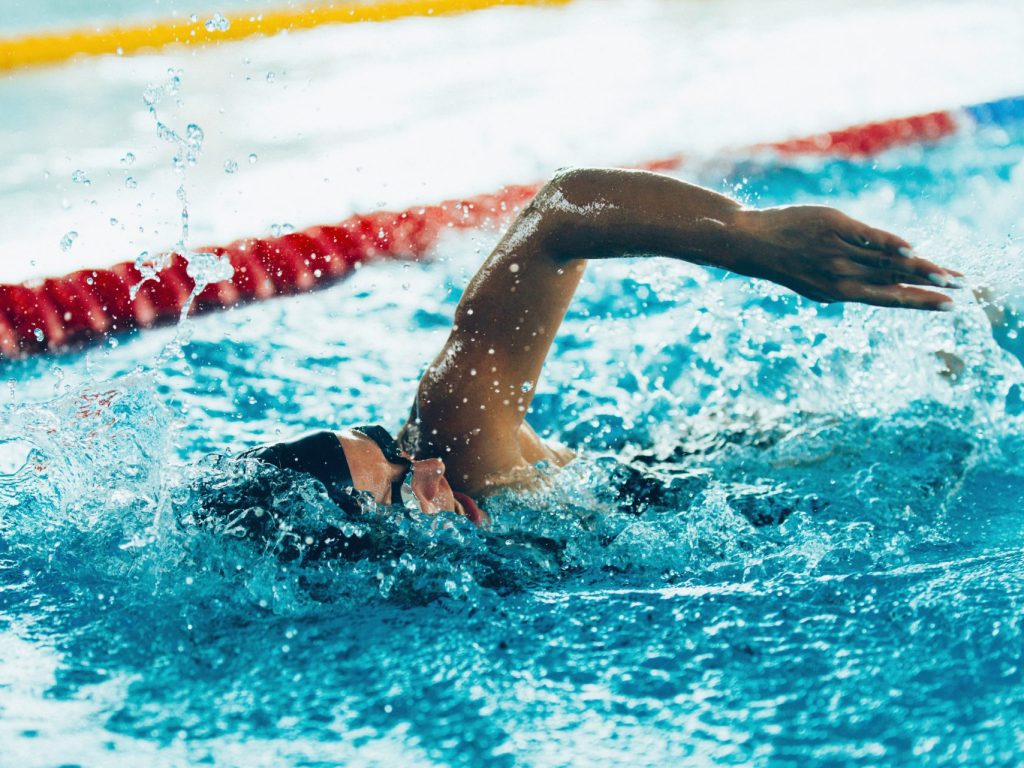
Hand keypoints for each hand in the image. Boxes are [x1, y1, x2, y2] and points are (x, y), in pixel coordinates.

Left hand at [734, 206, 961, 310]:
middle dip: (931, 286)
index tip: (948, 306)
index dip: (919, 302)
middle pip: (895, 281)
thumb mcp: (819, 280)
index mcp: (839, 293)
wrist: (752, 244)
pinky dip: (889, 244)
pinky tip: (911, 250)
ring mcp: (837, 253)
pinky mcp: (834, 228)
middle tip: (962, 289)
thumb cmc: (788, 260)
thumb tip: (888, 279)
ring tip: (948, 274)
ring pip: (886, 262)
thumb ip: (852, 282)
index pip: (888, 298)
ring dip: (921, 268)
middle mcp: (841, 277)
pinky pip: (868, 238)